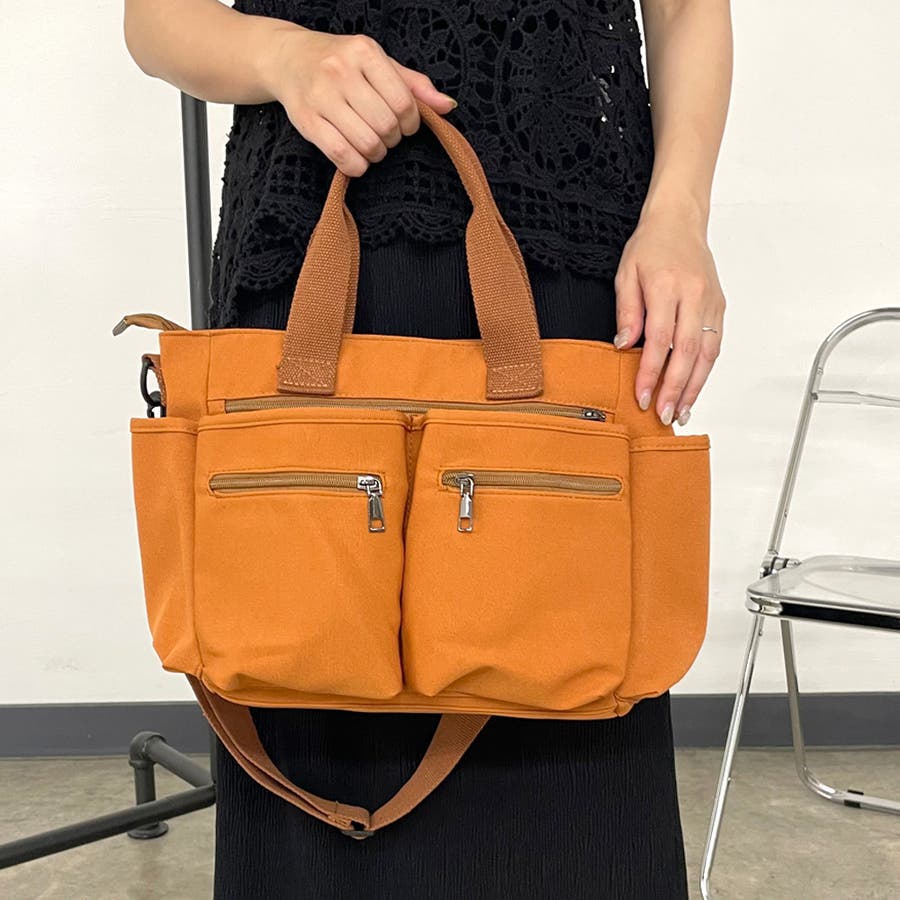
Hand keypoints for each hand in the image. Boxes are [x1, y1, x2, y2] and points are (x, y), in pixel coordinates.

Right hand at [261, 27, 456, 175]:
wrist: (288, 59)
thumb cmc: (340, 62)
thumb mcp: (378, 63)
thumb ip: (413, 85)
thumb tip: (448, 106)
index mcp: (364, 52)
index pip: (403, 102)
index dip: (411, 124)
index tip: (404, 125)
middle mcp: (340, 71)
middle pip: (386, 125)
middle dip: (392, 139)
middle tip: (385, 135)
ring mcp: (321, 96)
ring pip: (366, 143)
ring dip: (376, 154)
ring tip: (371, 145)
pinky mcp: (306, 121)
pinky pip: (342, 155)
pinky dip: (357, 166)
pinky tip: (356, 158)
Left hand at [612, 205, 725, 425]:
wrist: (680, 221)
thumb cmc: (651, 246)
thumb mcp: (626, 274)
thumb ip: (627, 312)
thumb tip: (625, 345)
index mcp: (667, 286)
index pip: (659, 340)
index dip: (650, 372)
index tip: (641, 396)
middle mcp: (694, 296)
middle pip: (687, 351)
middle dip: (675, 388)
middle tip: (664, 414)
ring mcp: (711, 303)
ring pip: (707, 353)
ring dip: (695, 386)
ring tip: (681, 411)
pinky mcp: (720, 307)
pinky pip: (715, 345)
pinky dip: (705, 371)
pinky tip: (694, 389)